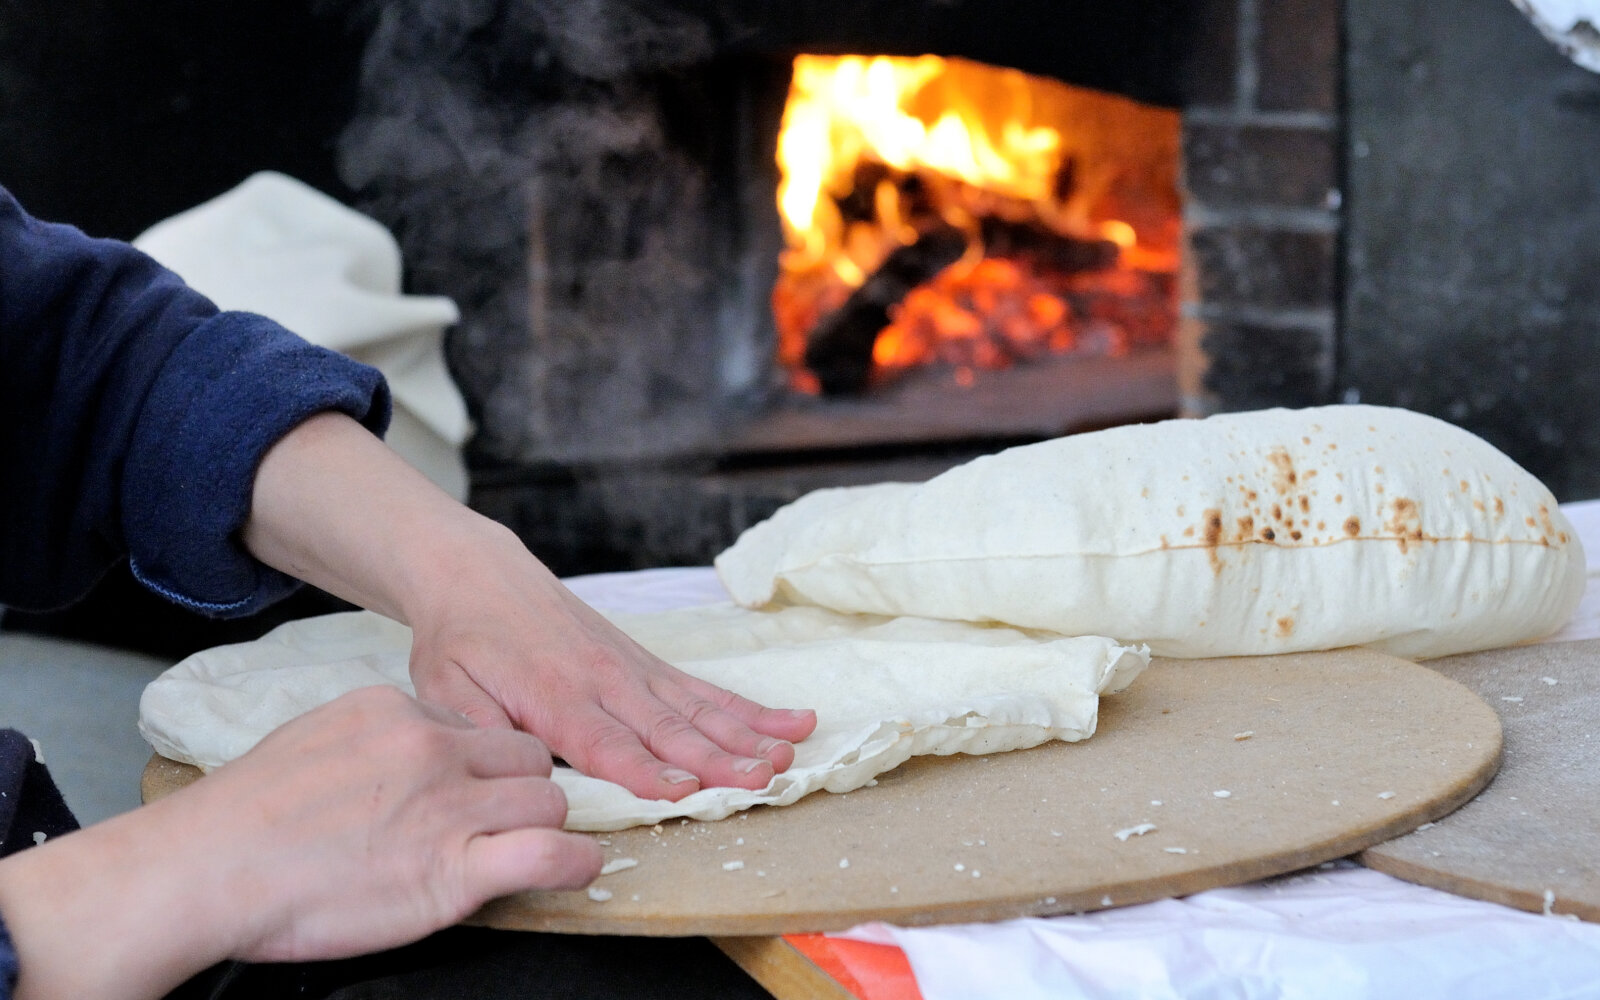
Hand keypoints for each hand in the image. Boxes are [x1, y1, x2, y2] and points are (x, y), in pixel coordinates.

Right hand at [0, 686, 599, 998]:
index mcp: (395, 711)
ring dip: (543, 825)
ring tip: (524, 849)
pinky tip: (571, 869)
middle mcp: (431, 749)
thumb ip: (373, 743)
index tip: (470, 790)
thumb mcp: (315, 741)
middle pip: (525, 755)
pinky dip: (573, 862)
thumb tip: (401, 759)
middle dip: (520, 787)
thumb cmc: (242, 822)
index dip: (482, 763)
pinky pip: (550, 853)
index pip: (475, 725)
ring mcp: (448, 807)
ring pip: (547, 799)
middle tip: (499, 822)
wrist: (205, 870)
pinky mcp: (454, 870)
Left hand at [243, 413, 818, 802]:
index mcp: (552, 695)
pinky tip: (791, 721)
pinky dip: (749, 708)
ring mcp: (633, 669)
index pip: (605, 742)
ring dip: (746, 734)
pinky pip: (704, 689)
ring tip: (789, 754)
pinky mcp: (647, 663)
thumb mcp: (445, 689)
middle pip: (669, 726)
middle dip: (718, 756)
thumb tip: (516, 772)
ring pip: (698, 708)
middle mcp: (604, 681)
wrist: (479, 575)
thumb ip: (479, 731)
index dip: (645, 769)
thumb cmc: (461, 641)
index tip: (684, 790)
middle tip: (763, 778)